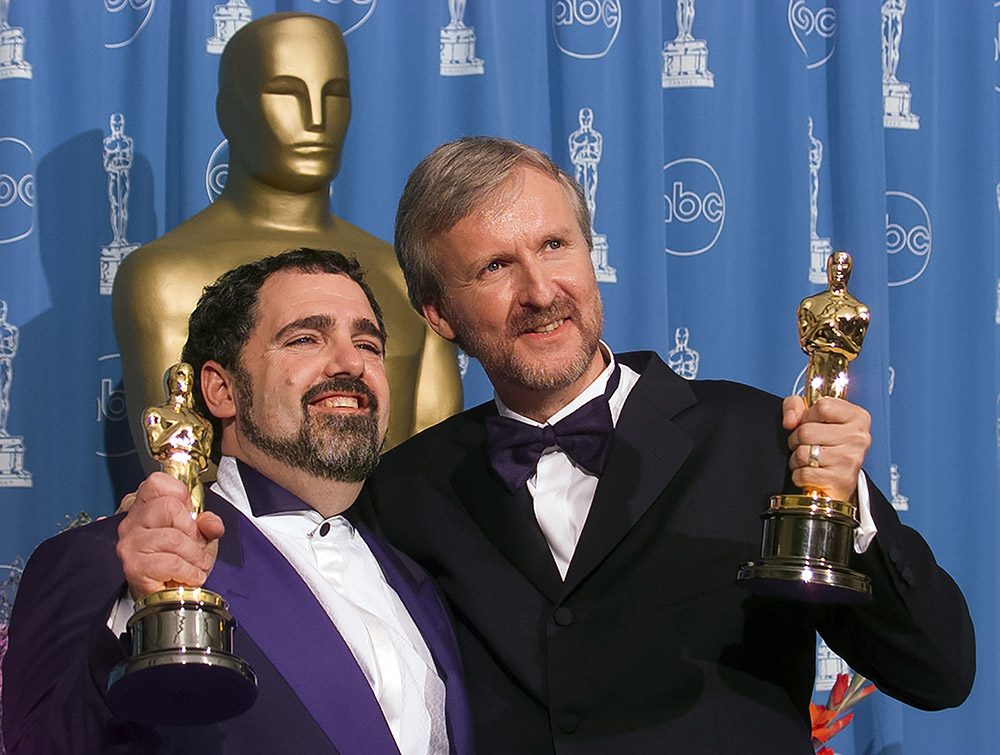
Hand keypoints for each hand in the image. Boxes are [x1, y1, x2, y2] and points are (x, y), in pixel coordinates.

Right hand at [116, 472, 223, 598]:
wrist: (169, 592)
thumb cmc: (180, 558)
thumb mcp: (201, 534)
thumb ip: (209, 523)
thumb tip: (210, 523)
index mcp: (145, 506)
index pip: (156, 482)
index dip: (180, 494)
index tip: (189, 513)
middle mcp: (131, 521)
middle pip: (169, 507)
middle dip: (192, 530)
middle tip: (195, 546)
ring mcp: (130, 543)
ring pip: (172, 537)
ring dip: (193, 555)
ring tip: (195, 564)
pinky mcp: (133, 566)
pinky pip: (170, 562)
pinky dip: (188, 571)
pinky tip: (189, 576)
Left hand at [782, 395, 870, 501]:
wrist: (838, 479)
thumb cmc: (826, 445)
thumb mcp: (811, 415)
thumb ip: (795, 405)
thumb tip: (790, 421)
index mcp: (858, 417)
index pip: (822, 406)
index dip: (808, 416)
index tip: (814, 424)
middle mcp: (859, 438)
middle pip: (806, 431)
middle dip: (797, 439)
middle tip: (808, 445)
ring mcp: (851, 460)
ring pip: (802, 453)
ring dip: (797, 458)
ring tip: (810, 459)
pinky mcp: (841, 481)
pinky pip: (803, 474)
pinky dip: (799, 475)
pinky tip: (812, 473)